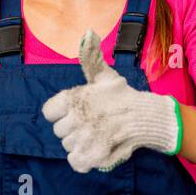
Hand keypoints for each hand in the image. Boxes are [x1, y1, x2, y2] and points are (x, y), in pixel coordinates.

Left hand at [41, 29, 180, 172]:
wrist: (147, 117)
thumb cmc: (122, 96)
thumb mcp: (104, 75)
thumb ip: (90, 57)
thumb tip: (88, 32)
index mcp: (73, 98)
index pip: (49, 112)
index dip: (61, 113)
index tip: (76, 112)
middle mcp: (76, 118)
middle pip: (59, 131)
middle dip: (73, 128)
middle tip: (92, 123)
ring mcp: (84, 138)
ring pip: (68, 146)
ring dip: (80, 142)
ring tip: (96, 134)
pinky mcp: (93, 155)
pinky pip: (75, 162)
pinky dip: (83, 159)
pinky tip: (94, 150)